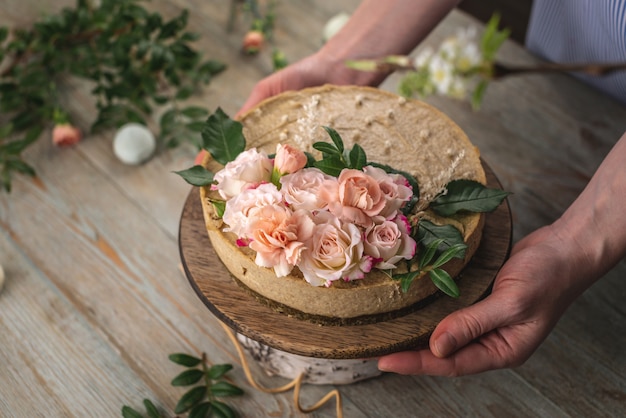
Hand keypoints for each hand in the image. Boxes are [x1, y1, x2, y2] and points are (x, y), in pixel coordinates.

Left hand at [378, 224, 583, 375]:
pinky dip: (432, 311)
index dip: (416, 363)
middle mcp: (492, 340)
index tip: (384, 361)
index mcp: (503, 350)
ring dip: (419, 334)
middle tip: (376, 349)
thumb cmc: (547, 276)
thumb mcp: (511, 303)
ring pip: (446, 334)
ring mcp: (487, 320)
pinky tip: (413, 307)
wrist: (565, 247)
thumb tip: (437, 347)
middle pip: (445, 354)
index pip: (452, 364)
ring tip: (387, 332)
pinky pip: (453, 312)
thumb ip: (473, 324)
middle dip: (412, 354)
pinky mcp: (482, 300)